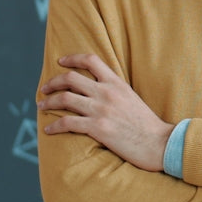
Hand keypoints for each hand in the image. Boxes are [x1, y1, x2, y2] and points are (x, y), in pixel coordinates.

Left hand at [38, 53, 173, 171]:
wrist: (159, 143)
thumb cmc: (147, 124)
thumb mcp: (132, 98)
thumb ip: (114, 91)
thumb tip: (97, 90)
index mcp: (116, 82)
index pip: (90, 60)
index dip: (72, 58)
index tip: (60, 62)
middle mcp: (106, 92)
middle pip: (70, 78)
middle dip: (53, 82)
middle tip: (45, 89)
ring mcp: (101, 109)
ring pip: (65, 98)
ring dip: (48, 102)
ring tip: (42, 107)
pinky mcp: (97, 128)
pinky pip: (67, 122)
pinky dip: (54, 125)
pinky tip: (48, 129)